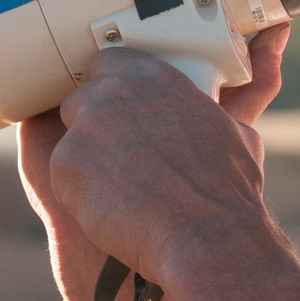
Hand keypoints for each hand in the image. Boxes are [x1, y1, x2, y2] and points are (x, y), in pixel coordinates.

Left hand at [46, 24, 290, 285]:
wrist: (205, 236)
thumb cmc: (227, 192)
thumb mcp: (236, 134)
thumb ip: (209, 115)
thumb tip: (218, 117)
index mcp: (154, 76)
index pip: (108, 65)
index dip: (110, 91)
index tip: (118, 114)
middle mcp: (115, 91)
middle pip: (81, 100)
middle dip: (94, 129)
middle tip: (117, 163)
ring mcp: (86, 125)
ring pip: (69, 139)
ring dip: (86, 161)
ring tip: (118, 193)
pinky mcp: (66, 163)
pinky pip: (63, 176)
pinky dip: (79, 196)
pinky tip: (110, 212)